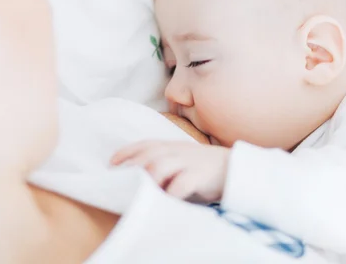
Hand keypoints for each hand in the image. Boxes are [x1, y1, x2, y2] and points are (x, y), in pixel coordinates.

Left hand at [111, 141, 228, 202]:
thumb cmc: (202, 166)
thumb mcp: (180, 158)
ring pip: (161, 165)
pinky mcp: (199, 175)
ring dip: (148, 178)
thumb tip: (138, 175)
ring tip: (138, 190)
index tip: (111, 163)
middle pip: (148, 154)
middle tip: (120, 180)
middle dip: (132, 166)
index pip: (144, 144)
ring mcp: (188, 162)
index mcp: (171, 145)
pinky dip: (170, 192)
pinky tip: (163, 200)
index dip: (127, 152)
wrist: (233, 167)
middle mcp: (177, 151)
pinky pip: (181, 183)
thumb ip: (162, 162)